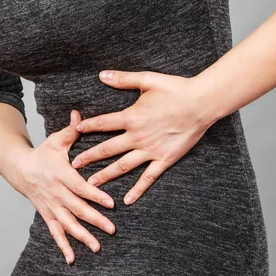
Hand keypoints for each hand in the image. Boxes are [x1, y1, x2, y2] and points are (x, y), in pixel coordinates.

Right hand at [13, 110, 115, 264]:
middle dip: (94, 220)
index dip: (95, 195)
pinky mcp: (47, 215)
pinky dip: (63, 246)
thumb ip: (71, 130)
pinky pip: (56, 233)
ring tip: (97, 247)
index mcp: (61, 174)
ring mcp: (51, 207)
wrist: (20, 169)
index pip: (80, 187)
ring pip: (68, 224)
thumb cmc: (43, 153)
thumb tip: (79, 114)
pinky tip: (73, 259)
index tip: (110, 203)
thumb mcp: (55, 141)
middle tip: (112, 229)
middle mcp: (56, 193)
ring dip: (82, 237)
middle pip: (77, 209)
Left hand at [70, 70, 218, 204]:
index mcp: (131, 117)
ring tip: (91, 184)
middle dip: (89, 157)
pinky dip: (137, 190)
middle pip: (107, 149)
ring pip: (122, 166)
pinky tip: (127, 200)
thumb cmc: (176, 89)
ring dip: (105, 175)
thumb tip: (102, 75)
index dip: (88, 127)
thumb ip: (123, 79)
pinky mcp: (163, 160)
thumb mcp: (148, 80)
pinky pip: (148, 178)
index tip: (76, 132)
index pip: (103, 124)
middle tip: (73, 166)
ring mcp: (150, 151)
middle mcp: (137, 136)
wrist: (202, 104)